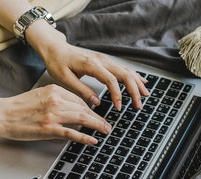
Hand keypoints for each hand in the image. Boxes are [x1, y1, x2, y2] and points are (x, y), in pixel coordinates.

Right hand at [0, 84, 110, 143]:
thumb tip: (73, 109)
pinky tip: (93, 140)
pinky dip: (85, 137)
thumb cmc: (18, 107)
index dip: (91, 109)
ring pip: (82, 119)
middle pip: (84, 109)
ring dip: (97, 126)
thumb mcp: (40, 95)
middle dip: (98, 118)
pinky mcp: (48, 128)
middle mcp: (55, 100)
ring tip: (105, 131)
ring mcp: (52, 115)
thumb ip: (57, 99)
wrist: (0, 114)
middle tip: (107, 125)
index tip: (98, 115)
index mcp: (54, 90)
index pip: (79, 99)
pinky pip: (72, 133)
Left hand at [27, 25, 149, 109]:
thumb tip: (96, 101)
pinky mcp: (105, 61)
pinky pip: (123, 68)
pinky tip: (141, 81)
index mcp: (91, 64)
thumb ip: (81, 90)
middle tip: (138, 105)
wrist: (55, 48)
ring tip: (145, 95)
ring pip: (126, 70)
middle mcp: (101, 60)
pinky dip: (133, 76)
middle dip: (134, 90)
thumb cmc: (57, 62)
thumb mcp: (64, 79)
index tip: (119, 107)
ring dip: (137, 83)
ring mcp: (105, 60)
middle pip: (124, 74)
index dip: (117, 94)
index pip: (111, 80)